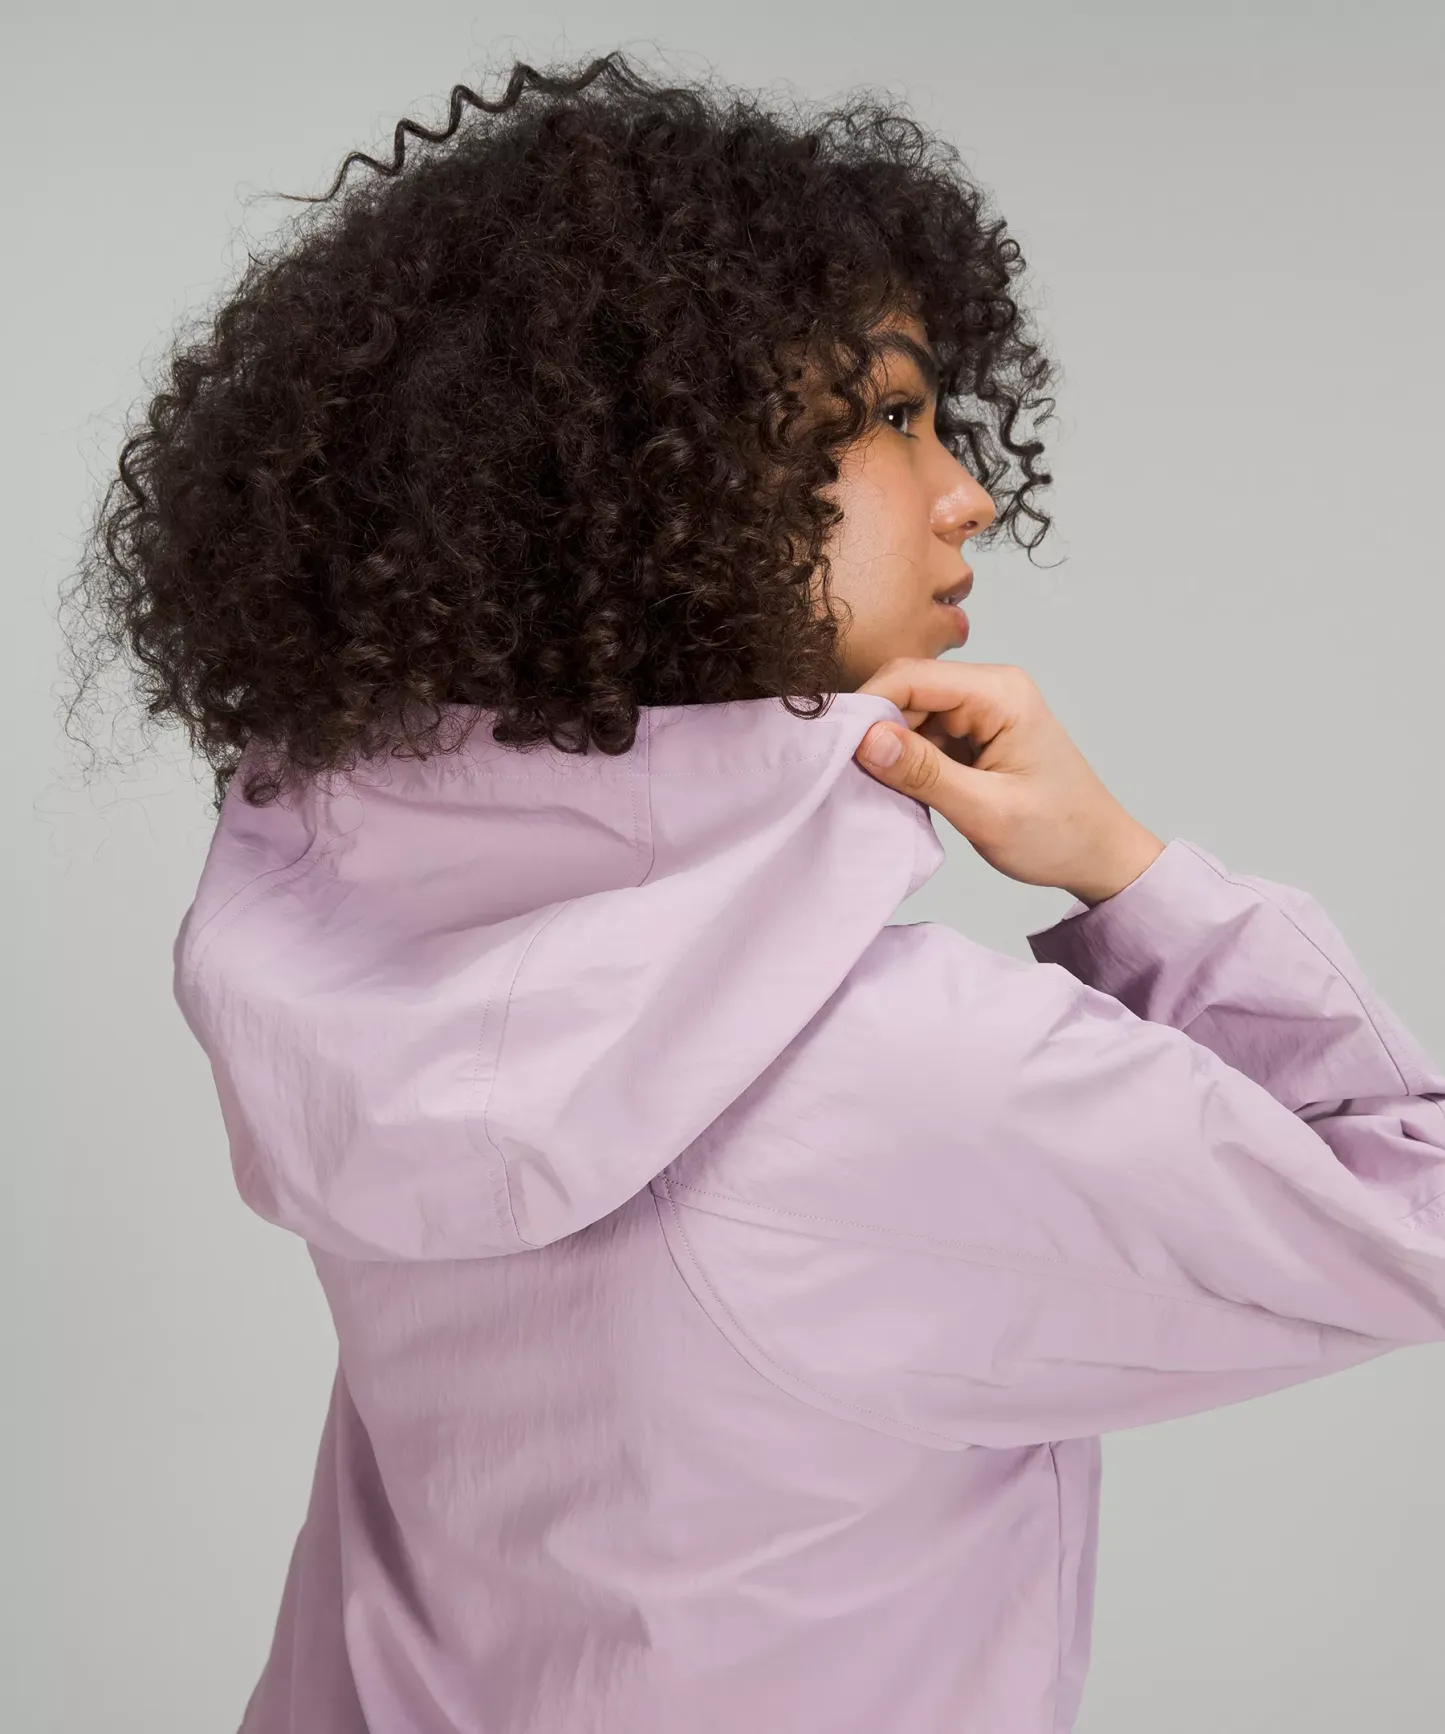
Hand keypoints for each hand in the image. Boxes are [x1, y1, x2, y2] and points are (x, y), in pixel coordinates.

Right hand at [852, 657, 1165, 905]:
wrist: (1099, 855)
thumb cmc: (1058, 835)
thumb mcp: (986, 811)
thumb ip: (924, 773)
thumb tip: (866, 740)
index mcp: (1000, 693)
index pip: (911, 677)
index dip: (868, 707)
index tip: (837, 749)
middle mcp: (990, 689)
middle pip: (906, 690)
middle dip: (875, 729)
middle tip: (852, 776)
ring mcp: (981, 710)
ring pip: (909, 713)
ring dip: (889, 748)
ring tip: (882, 789)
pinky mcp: (974, 733)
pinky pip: (923, 734)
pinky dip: (906, 760)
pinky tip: (903, 789)